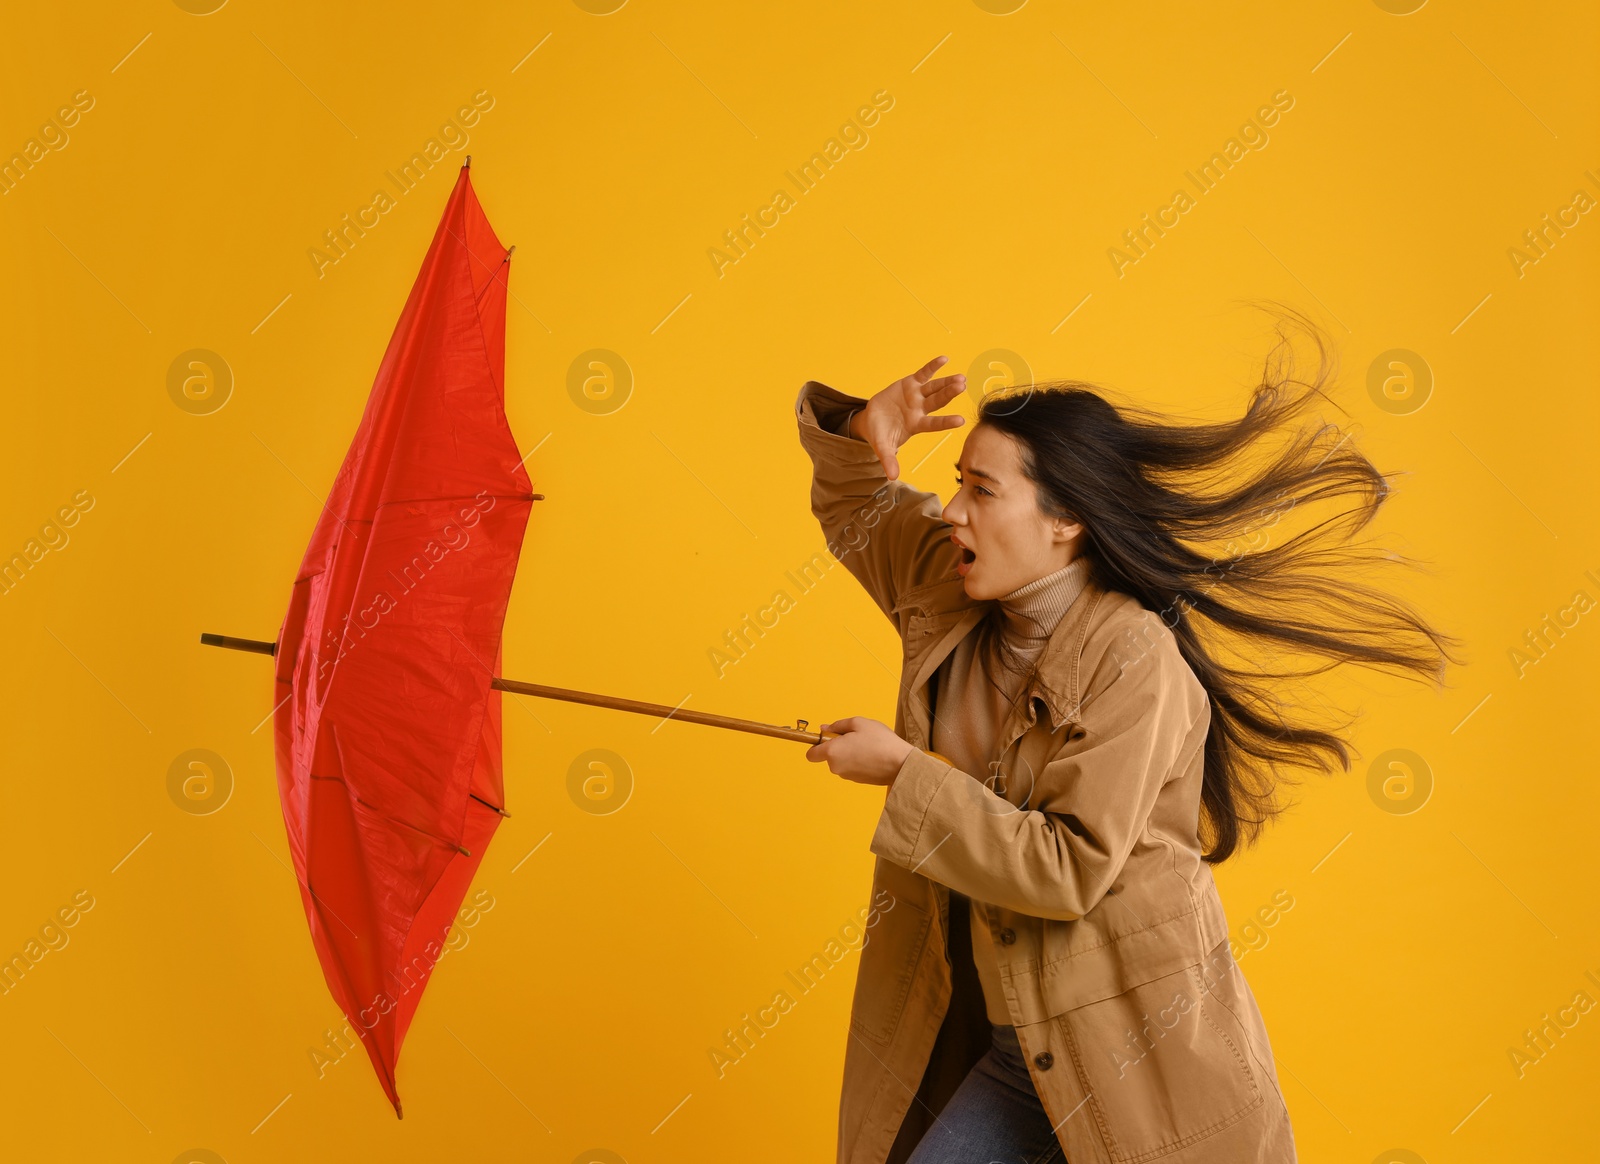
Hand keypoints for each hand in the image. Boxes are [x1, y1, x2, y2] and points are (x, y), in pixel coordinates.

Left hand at [805, 717, 914, 785]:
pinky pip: (852, 767)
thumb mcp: (859, 723)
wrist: (900, 764)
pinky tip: (872, 754)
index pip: (811, 754)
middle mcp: (836, 767)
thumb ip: (838, 725)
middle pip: (829, 756)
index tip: (828, 737)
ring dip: (849, 753)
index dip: (817, 744)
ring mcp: (847, 776)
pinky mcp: (858, 781)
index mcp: (832, 752)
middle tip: (856, 736)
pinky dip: (858, 761)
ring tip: (867, 745)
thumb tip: (825, 728)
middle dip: (838, 746)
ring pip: (841, 761)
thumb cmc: (880, 741)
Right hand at [851, 356, 966, 479]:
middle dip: (949, 394)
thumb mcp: (882, 447)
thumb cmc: (880, 434)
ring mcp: (916, 395)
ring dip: (946, 382)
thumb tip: (892, 477)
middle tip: (962, 386)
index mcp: (916, 425)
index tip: (961, 420)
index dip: (946, 422)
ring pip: (934, 387)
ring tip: (960, 377)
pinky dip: (933, 366)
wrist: (873, 420)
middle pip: (937, 401)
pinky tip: (944, 359)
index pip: (934, 424)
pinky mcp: (910, 383)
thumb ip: (889, 460)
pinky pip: (923, 374)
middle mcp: (920, 409)